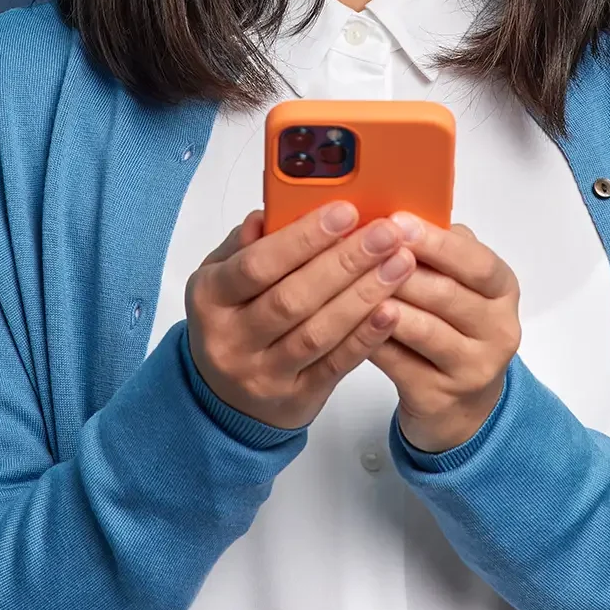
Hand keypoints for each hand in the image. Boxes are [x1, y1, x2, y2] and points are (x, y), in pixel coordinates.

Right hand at [184, 201, 413, 431]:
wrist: (224, 398)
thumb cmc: (231, 321)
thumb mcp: (221, 278)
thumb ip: (245, 244)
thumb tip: (269, 213)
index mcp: (210, 297)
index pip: (257, 264)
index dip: (303, 237)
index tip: (345, 212)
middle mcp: (232, 338)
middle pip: (293, 298)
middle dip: (346, 261)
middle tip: (386, 233)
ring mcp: (263, 373)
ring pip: (318, 332)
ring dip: (363, 295)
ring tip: (399, 263)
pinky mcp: (296, 398)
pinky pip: (336, 365)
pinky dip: (366, 336)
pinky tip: (391, 310)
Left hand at [368, 214, 521, 454]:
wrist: (463, 407)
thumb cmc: (453, 330)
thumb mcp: (460, 287)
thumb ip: (441, 253)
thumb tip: (397, 217)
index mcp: (502, 292)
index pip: (477, 263)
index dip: (437, 243)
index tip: (398, 223)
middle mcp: (497, 330)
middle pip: (448, 294)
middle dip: (401, 269)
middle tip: (363, 249)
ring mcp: (472, 368)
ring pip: (424, 330)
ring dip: (385, 302)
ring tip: (351, 284)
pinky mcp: (440, 397)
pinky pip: (399, 363)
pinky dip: (371, 340)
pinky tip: (347, 323)